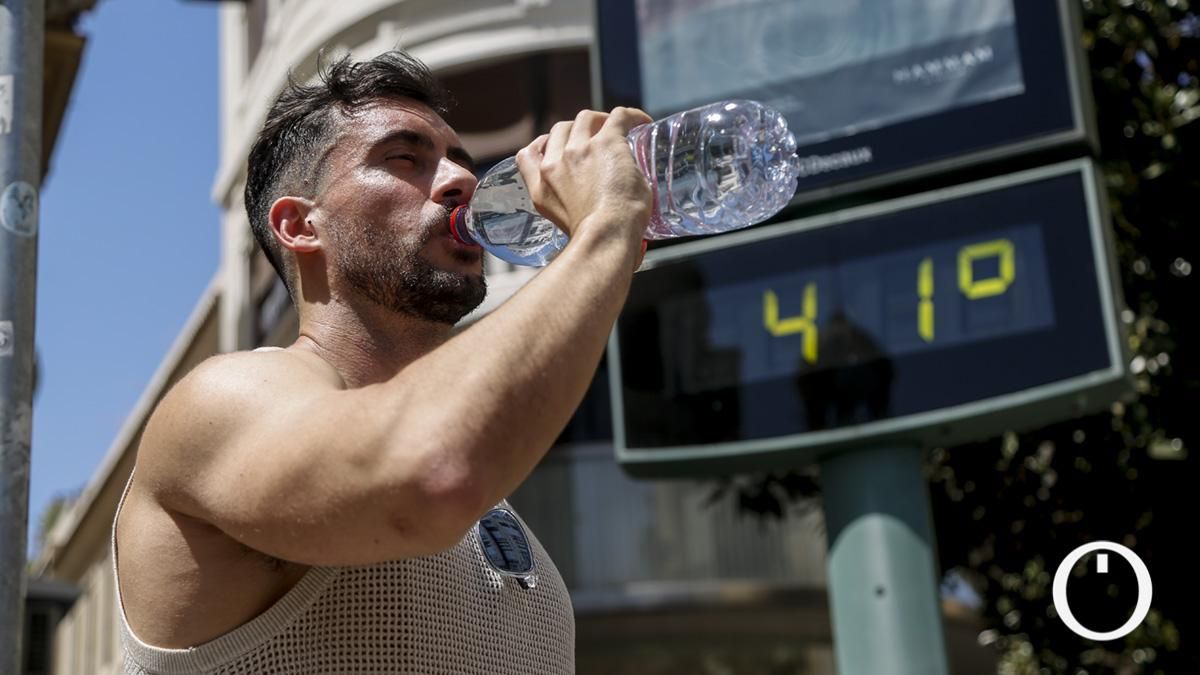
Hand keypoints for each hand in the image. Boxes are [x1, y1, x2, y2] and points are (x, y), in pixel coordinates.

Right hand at [515, 108, 653, 247]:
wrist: (606, 238)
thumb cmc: (596, 242)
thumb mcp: (569, 230)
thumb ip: (576, 218)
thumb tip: (607, 224)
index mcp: (540, 189)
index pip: (527, 155)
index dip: (542, 145)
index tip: (558, 148)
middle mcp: (554, 165)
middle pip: (560, 130)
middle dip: (577, 131)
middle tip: (598, 139)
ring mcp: (578, 151)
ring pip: (586, 118)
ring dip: (601, 120)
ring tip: (619, 129)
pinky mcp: (606, 143)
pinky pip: (618, 117)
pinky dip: (631, 117)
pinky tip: (643, 122)